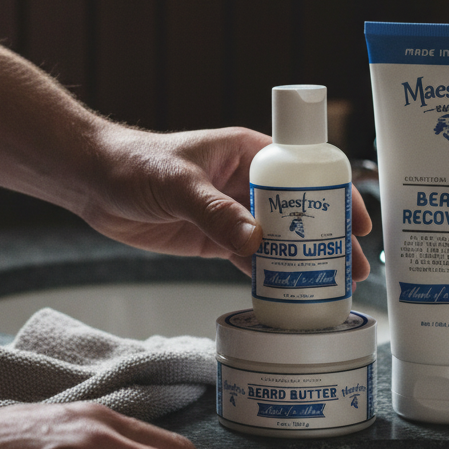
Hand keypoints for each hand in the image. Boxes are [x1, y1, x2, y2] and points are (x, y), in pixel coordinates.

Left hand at [82, 125, 372, 277]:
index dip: (336, 195)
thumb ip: (215, 211)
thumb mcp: (178, 184)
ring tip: (333, 289)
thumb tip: (256, 239)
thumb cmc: (134, 163)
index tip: (355, 222)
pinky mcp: (215, 239)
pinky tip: (289, 296)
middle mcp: (247, 182)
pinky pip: (251, 260)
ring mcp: (232, 212)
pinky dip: (270, 277)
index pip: (305, 171)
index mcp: (249, 152)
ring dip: (305, 263)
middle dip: (329, 239)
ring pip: (280, 240)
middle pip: (301, 212)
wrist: (93, 182)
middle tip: (354, 268)